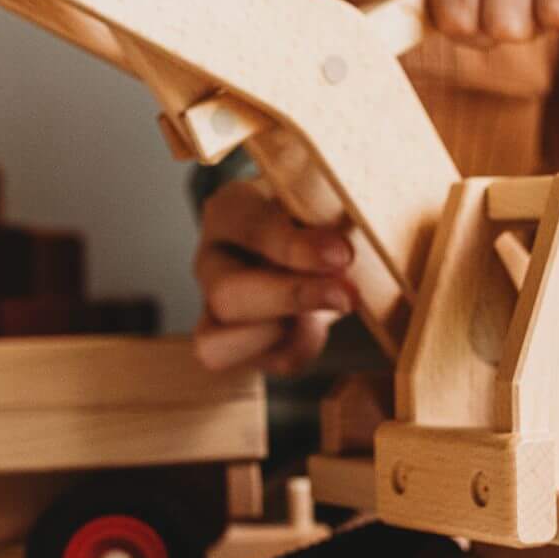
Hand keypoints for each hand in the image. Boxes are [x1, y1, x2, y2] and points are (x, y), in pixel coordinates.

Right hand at [192, 177, 356, 374]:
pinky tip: (319, 323)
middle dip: (291, 298)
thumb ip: (330, 213)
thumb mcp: (324, 197)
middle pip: (226, 294)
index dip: (293, 246)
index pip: (247, 227)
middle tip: (347, 295)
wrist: (315, 237)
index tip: (341, 254)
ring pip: (219, 343)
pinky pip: (267, 360)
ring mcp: (213, 309)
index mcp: (230, 211)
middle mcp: (211, 261)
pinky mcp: (236, 345)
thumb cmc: (320, 211)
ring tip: (334, 307)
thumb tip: (344, 254)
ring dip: (286, 333)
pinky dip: (301, 346)